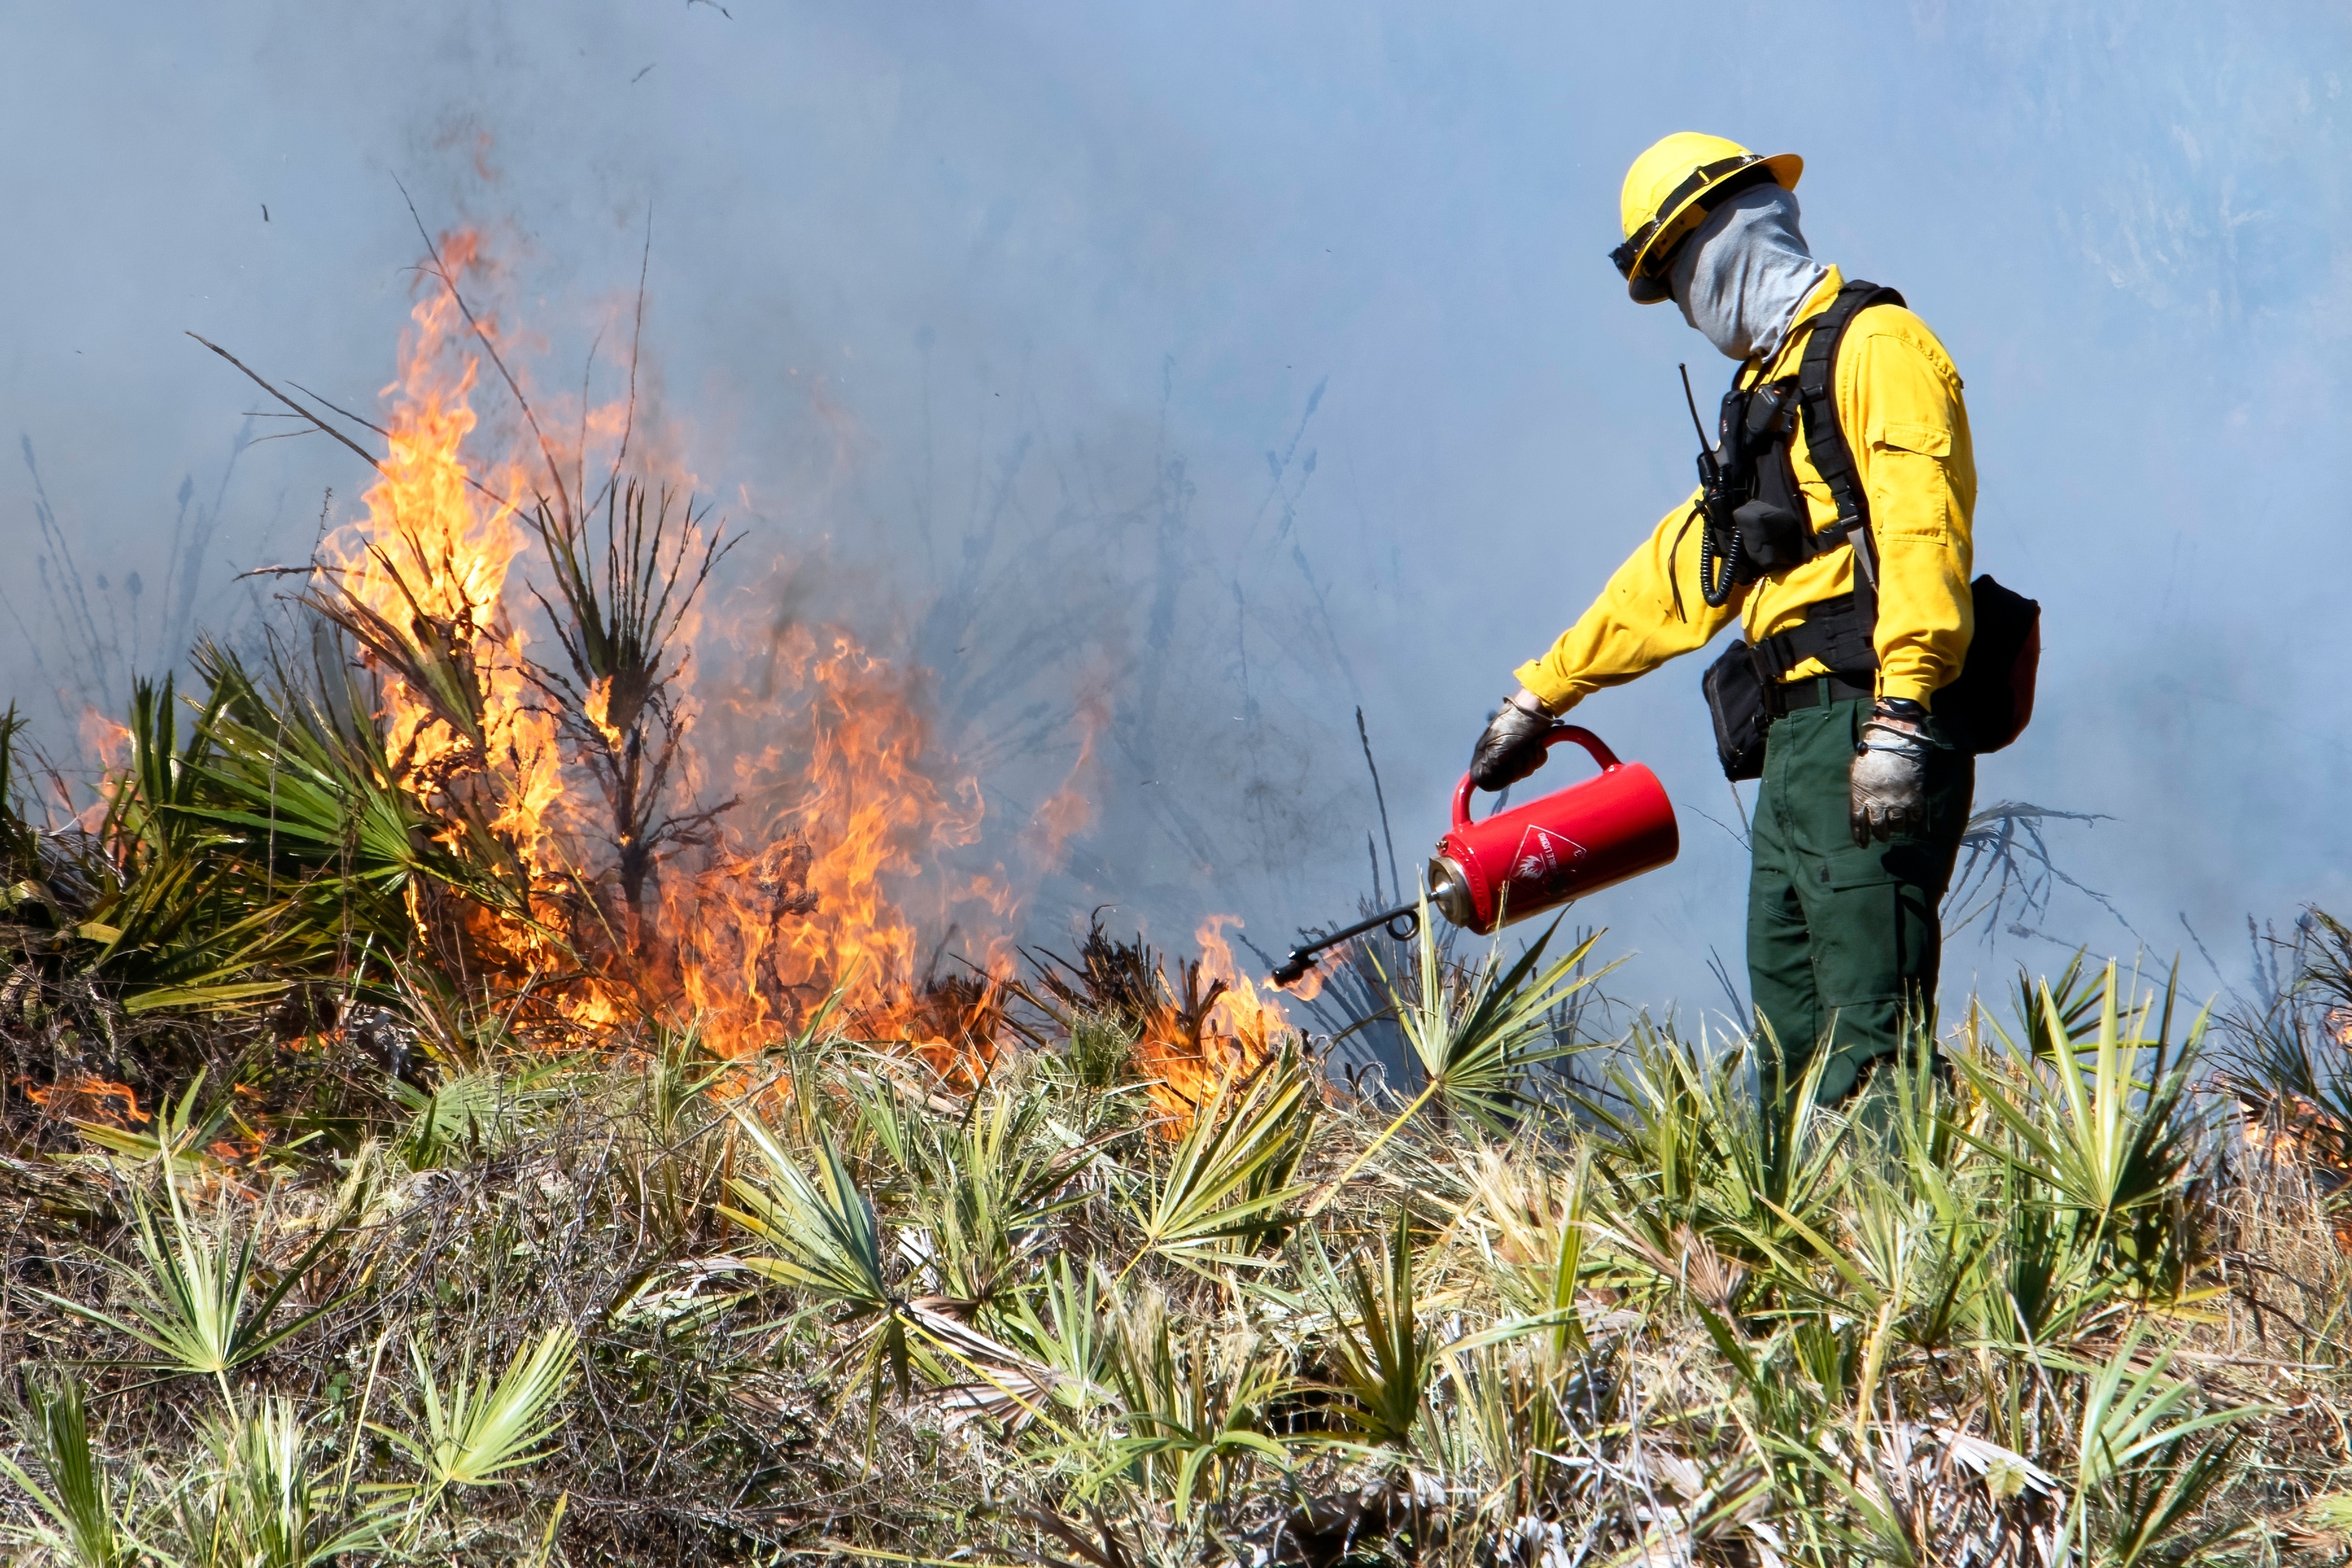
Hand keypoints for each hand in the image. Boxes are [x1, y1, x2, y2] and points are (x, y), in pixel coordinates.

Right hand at [1469, 690, 1554, 790]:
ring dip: (1530, 759)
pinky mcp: (1530, 751)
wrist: (1537, 707)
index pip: (1484, 779)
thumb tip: (1477, 780)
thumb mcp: (1498, 746)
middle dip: (1519, 767)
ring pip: (1524, 772)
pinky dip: (1539, 756)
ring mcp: (1515, 754)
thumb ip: (1488, 766)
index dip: (1497, 779)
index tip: (1508, 771)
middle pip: (1508, 778)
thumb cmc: (1513, 724)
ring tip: (1530, 745)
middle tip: (1521, 752)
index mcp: (1485, 755)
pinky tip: (1538, 745)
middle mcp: (1498, 756)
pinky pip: (1535, 764)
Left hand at [1849, 704, 1930, 844]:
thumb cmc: (1871, 755)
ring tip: (1897, 829)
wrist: (1894, 743)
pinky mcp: (1913, 797)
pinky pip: (1914, 816)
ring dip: (1897, 828)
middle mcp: (1878, 803)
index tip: (1862, 845)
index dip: (1860, 836)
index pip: (1858, 823)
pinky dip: (1913, 820)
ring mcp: (1897, 801)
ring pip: (1897, 824)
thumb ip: (1857, 791)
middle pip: (1879, 827)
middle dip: (1880, 835)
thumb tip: (1858, 806)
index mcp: (1861, 797)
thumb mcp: (1855, 774)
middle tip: (1882, 837)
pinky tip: (1912, 821)